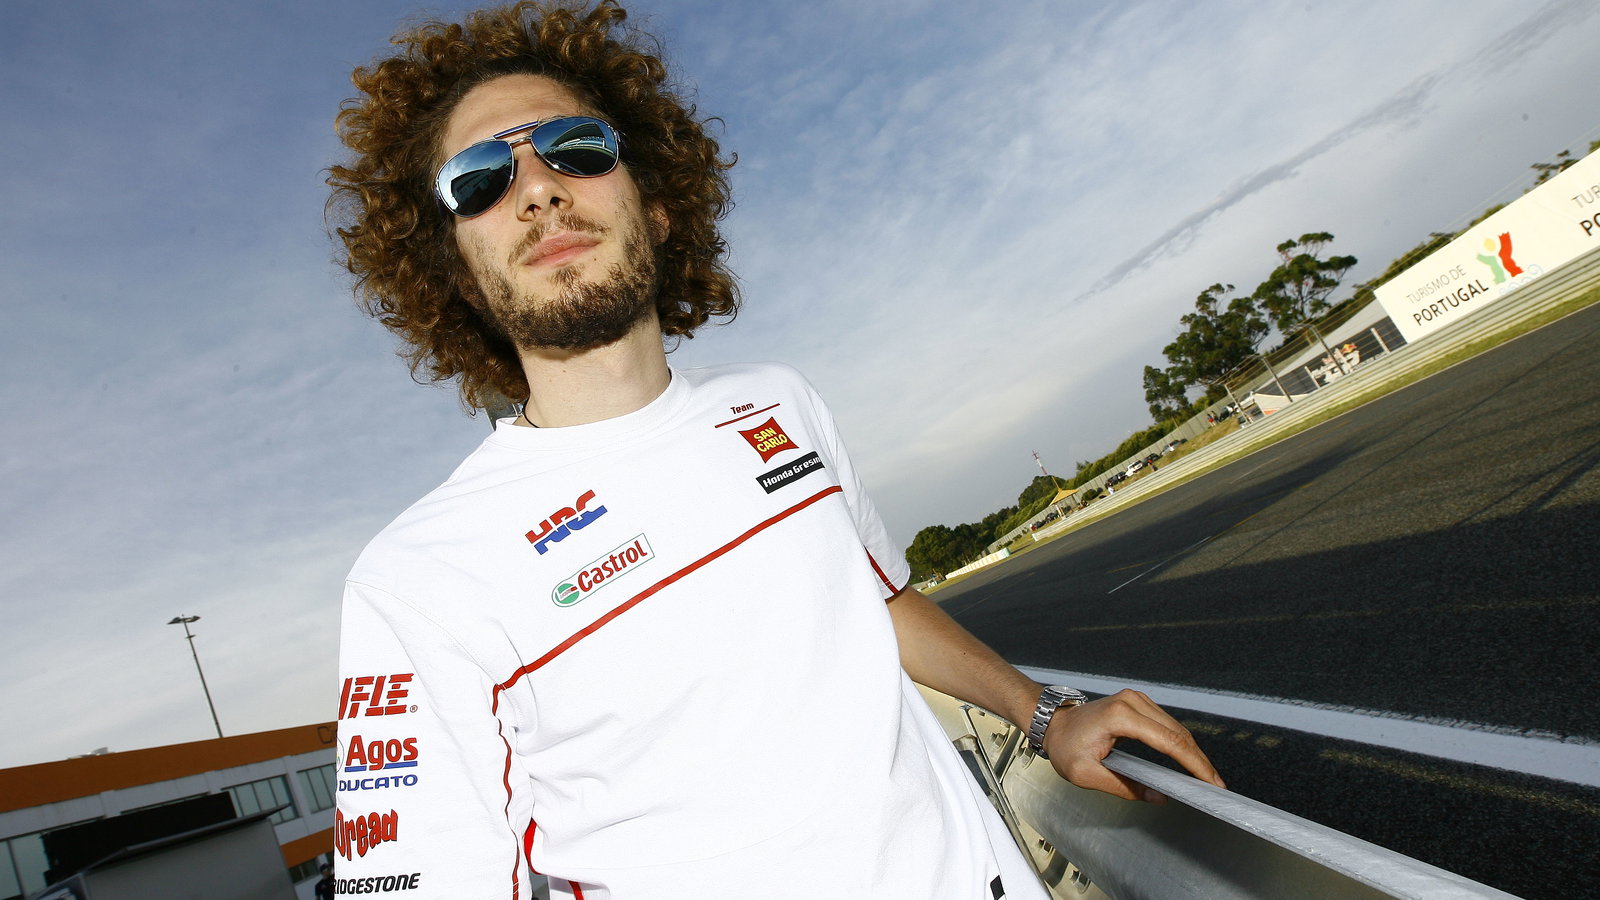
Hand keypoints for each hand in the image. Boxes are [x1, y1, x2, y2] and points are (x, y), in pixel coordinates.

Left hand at [1041, 688, 1225, 801]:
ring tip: (1206, 777)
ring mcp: (1136, 699)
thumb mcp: (1087, 775)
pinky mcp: (1137, 703)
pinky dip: (1180, 743)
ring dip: (1192, 752)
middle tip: (1216, 786)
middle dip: (1200, 761)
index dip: (1194, 764)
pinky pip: (1166, 724)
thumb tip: (1159, 797)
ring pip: (1175, 728)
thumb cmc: (1065, 746)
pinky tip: (1189, 760)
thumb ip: (1124, 787)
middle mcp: (1132, 702)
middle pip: (1178, 733)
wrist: (1053, 723)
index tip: (1211, 782)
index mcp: (1121, 716)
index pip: (1169, 741)